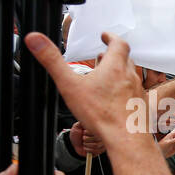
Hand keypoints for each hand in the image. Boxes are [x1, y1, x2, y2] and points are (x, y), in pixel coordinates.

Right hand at [24, 31, 147, 144]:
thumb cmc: (101, 114)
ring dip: (118, 72)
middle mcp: (130, 77)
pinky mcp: (139, 105)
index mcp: (115, 67)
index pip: (118, 43)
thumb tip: (35, 39)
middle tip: (102, 56)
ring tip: (105, 76)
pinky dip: (123, 90)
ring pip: (129, 76)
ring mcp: (137, 92)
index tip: (104, 36)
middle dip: (112, 55)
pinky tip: (113, 99)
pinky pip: (132, 92)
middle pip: (125, 59)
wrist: (125, 139)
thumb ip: (51, 60)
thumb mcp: (69, 84)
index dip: (111, 37)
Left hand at [69, 122, 105, 157]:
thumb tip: (87, 118)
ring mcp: (101, 144)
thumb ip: (82, 122)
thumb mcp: (77, 126)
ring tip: (84, 143)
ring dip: (87, 144)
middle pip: (97, 139)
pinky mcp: (100, 151)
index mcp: (97, 129)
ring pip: (96, 145)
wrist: (74, 143)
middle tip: (83, 138)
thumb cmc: (77, 134)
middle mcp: (101, 136)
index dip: (88, 132)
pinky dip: (88, 150)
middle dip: (87, 139)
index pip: (97, 131)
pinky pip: (96, 151)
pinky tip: (85, 147)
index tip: (83, 132)